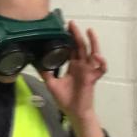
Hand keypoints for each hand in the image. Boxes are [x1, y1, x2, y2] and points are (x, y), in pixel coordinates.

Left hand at [40, 21, 106, 136]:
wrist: (74, 113)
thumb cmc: (66, 99)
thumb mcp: (52, 84)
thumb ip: (45, 73)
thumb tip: (35, 63)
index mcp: (72, 66)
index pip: (71, 48)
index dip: (68, 38)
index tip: (63, 28)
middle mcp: (81, 66)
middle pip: (80, 46)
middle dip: (76, 35)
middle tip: (71, 23)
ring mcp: (88, 71)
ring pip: (92, 53)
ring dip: (92, 42)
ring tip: (89, 31)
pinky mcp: (93, 78)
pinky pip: (101, 69)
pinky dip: (101, 62)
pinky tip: (96, 56)